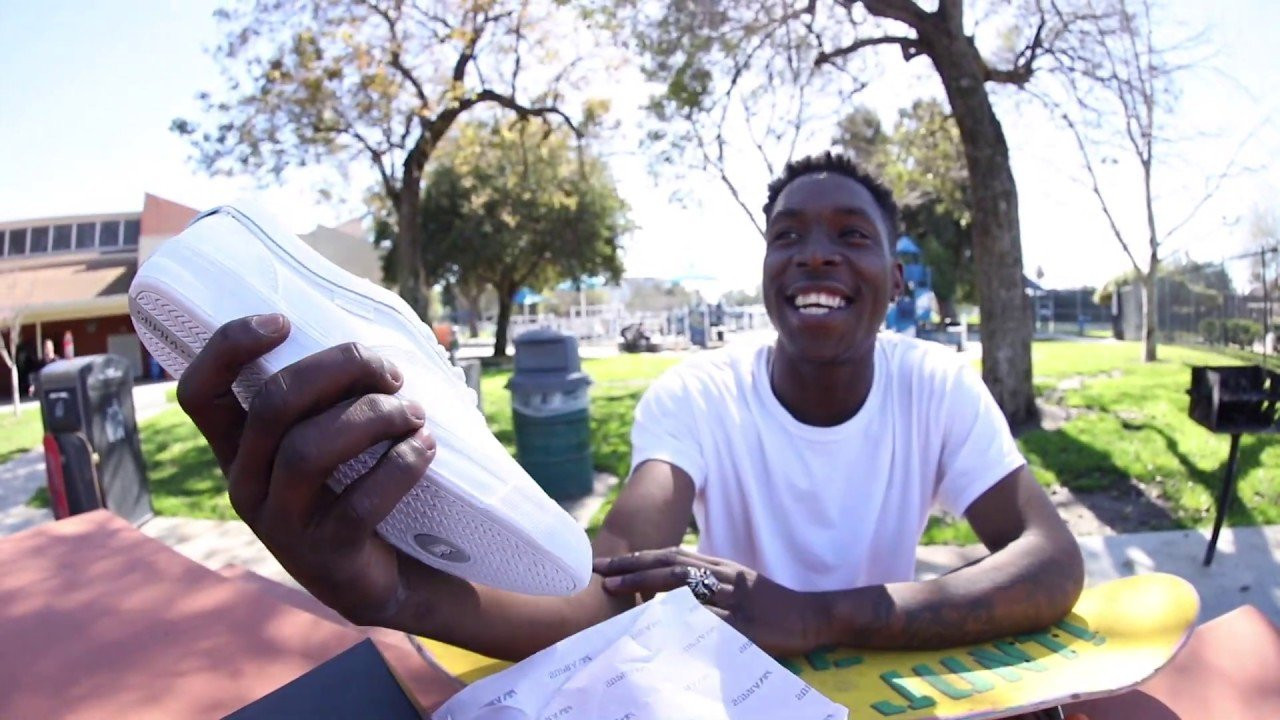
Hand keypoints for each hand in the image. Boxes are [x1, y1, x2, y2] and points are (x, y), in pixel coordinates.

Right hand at [177, 314, 435, 626]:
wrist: (393, 579)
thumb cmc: (362, 486)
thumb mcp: (332, 441)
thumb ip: (332, 395)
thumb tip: (376, 332)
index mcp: (240, 448)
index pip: (200, 393)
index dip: (229, 347)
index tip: (282, 321)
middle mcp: (247, 484)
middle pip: (273, 405)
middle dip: (339, 369)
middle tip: (391, 372)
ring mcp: (281, 526)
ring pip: (309, 450)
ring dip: (372, 416)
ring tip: (414, 412)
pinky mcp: (326, 557)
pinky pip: (358, 503)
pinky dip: (400, 464)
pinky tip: (424, 447)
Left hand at [593, 547, 827, 655]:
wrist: (811, 615)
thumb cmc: (770, 604)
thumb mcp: (735, 588)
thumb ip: (705, 588)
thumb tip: (665, 594)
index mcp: (719, 566)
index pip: (671, 556)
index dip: (637, 559)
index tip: (607, 564)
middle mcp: (722, 575)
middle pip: (669, 563)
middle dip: (630, 566)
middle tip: (598, 572)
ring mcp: (732, 597)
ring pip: (683, 583)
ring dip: (645, 583)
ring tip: (616, 588)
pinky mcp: (743, 622)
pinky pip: (708, 618)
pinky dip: (681, 617)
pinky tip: (657, 621)